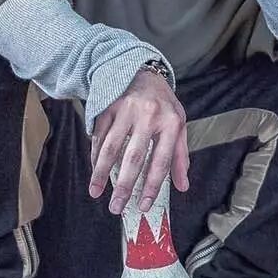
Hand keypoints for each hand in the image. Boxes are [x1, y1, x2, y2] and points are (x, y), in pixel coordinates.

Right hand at [89, 69, 189, 213]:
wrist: (140, 70)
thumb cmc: (162, 103)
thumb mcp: (179, 124)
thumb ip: (181, 156)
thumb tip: (183, 186)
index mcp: (170, 123)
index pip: (161, 162)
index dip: (151, 186)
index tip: (142, 205)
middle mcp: (148, 116)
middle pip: (133, 158)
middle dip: (123, 186)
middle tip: (116, 207)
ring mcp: (125, 110)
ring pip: (110, 148)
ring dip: (101, 173)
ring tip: (95, 192)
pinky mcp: (107, 107)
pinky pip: (99, 137)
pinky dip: (95, 156)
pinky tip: (94, 171)